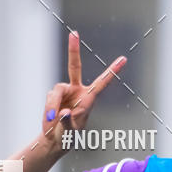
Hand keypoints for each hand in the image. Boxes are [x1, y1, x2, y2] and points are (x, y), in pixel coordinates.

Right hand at [40, 31, 126, 151]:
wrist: (55, 138)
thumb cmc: (68, 136)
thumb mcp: (71, 132)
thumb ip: (68, 122)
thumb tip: (64, 112)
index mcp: (89, 98)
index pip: (103, 82)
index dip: (113, 71)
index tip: (123, 59)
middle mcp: (77, 90)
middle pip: (74, 66)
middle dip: (73, 49)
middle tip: (74, 33)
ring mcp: (64, 91)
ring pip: (56, 90)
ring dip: (52, 105)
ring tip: (52, 120)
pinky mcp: (53, 95)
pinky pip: (49, 98)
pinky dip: (48, 109)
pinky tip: (50, 120)